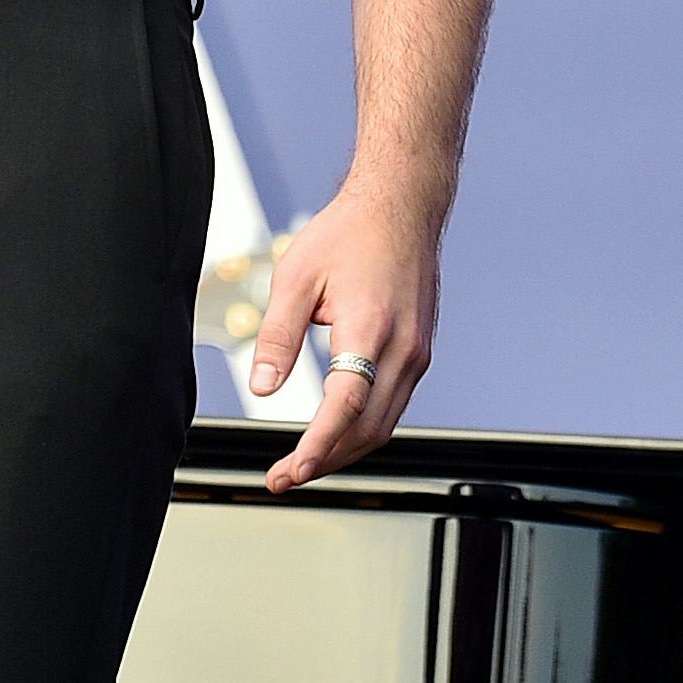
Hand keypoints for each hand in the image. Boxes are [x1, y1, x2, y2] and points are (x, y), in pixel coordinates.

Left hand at [246, 189, 440, 491]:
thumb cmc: (349, 233)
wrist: (402, 205)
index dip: (318, 446)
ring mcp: (417, 353)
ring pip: (384, 423)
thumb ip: (278, 335)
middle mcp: (404, 350)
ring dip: (345, 449)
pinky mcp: (419, 352)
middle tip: (283, 477)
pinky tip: (336, 431)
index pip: (345, 406)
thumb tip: (263, 388)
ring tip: (303, 463)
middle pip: (368, 429)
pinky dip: (363, 427)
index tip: (291, 470)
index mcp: (371, 329)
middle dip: (326, 460)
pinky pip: (392, 404)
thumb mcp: (297, 276)